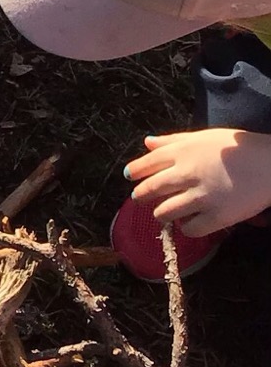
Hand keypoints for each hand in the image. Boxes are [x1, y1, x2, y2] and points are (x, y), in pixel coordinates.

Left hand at [124, 127, 270, 236]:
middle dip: (141, 196)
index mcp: (183, 152)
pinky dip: (186, 227)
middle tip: (141, 199)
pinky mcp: (217, 217)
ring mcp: (202, 197)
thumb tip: (147, 143)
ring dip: (162, 214)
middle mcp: (187, 174)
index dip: (135, 172)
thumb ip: (174, 140)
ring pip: (164, 213)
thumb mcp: (203, 137)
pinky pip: (189, 229)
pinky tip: (189, 222)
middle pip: (150, 190)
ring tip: (166, 213)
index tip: (131, 177)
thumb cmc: (237, 147)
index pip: (146, 164)